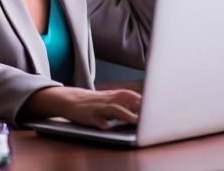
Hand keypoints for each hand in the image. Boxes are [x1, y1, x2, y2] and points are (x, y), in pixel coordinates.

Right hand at [19, 86, 140, 129]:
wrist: (70, 100)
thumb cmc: (93, 102)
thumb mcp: (107, 99)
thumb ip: (122, 102)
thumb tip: (141, 107)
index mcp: (112, 95)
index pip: (129, 94)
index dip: (140, 98)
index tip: (153, 103)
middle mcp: (107, 99)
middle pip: (124, 99)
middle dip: (137, 105)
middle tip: (150, 112)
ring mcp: (99, 107)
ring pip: (113, 109)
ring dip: (125, 114)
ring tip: (135, 121)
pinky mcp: (90, 116)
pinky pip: (97, 120)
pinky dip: (103, 124)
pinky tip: (107, 128)